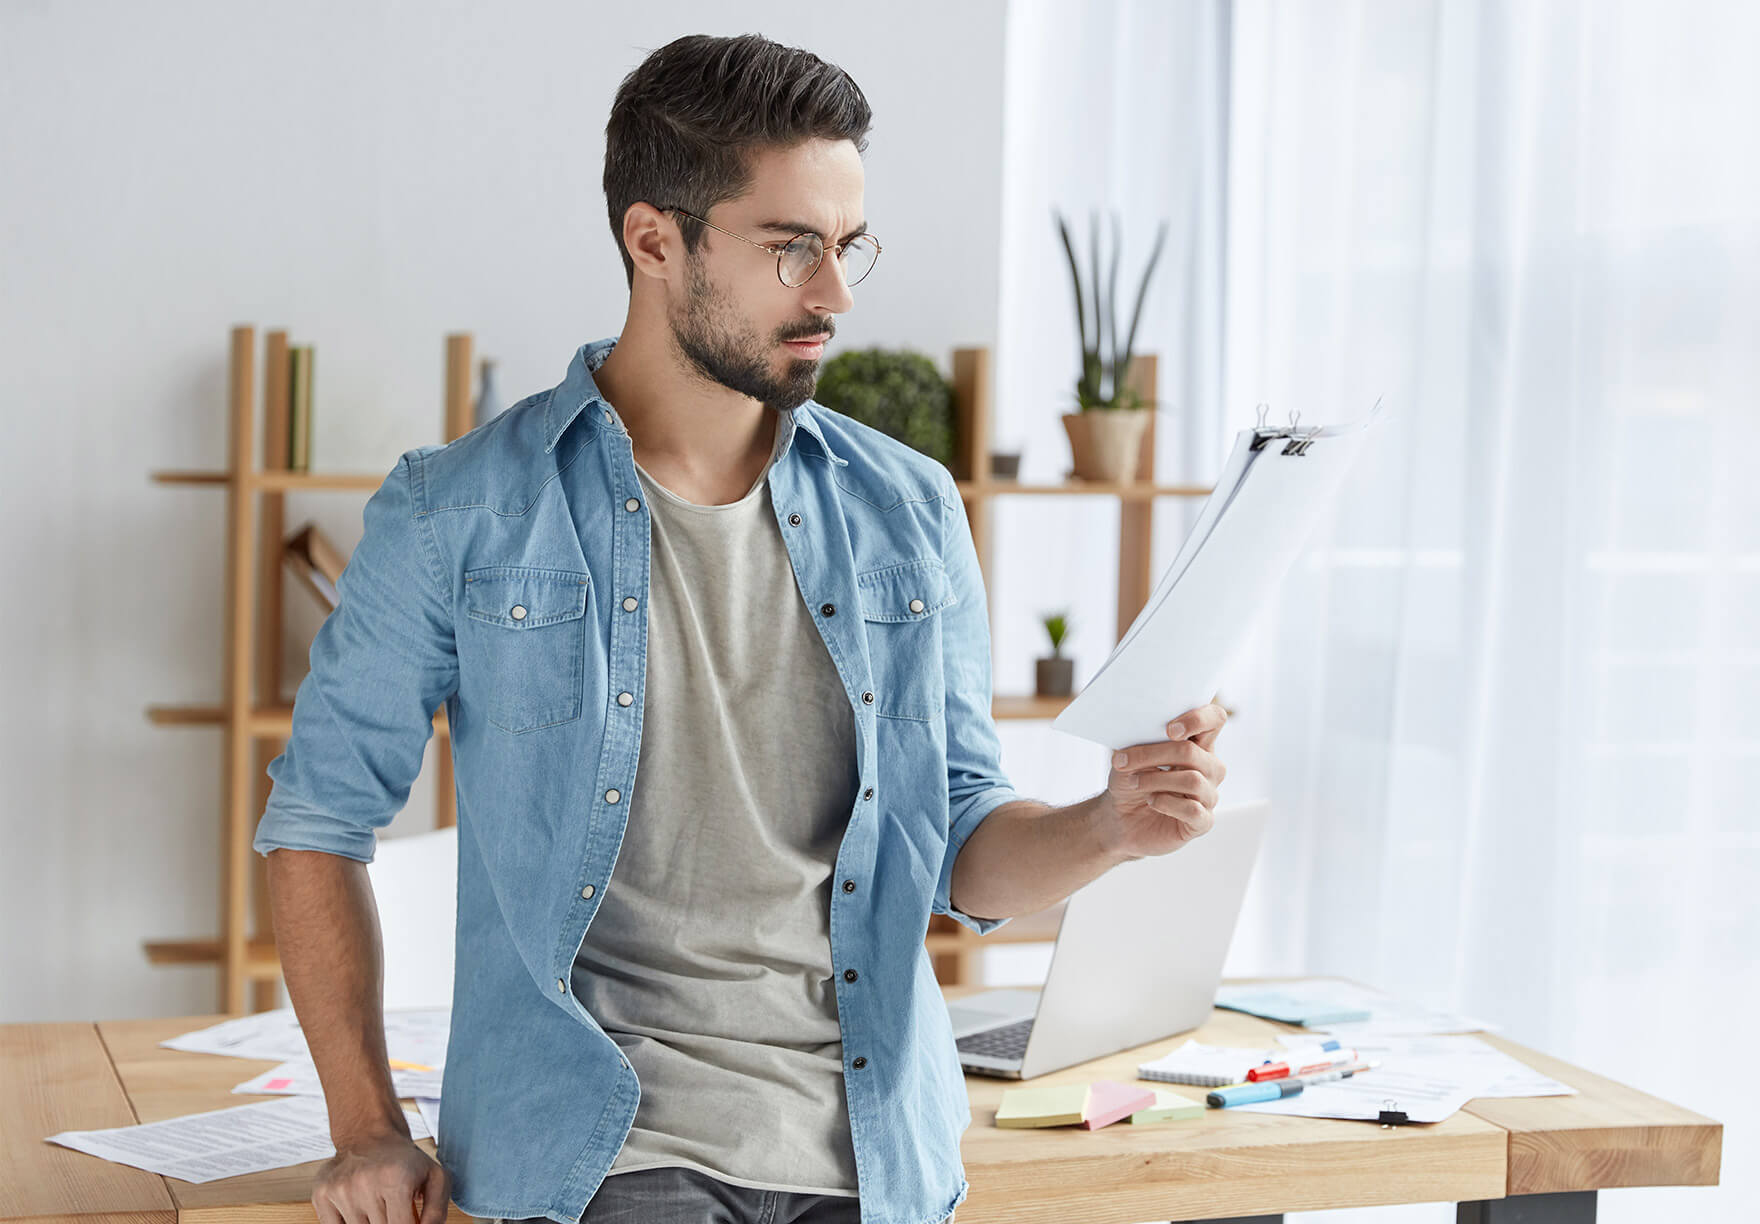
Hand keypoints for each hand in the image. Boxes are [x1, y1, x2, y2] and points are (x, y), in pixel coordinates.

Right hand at [313, 1129, 449, 1223]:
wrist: (369, 1136)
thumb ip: (436, 1211)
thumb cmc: (405, 1161)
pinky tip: (358, 1210)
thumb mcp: (435, 1178)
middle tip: (392, 1210)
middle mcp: (364, 1183)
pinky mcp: (322, 1194)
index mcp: (395, 1179)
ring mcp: (340, 1189)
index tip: (407, 1221)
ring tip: (378, 1207)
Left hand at [1097, 699, 1228, 861]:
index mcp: (1197, 744)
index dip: (1198, 718)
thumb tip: (1142, 724)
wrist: (1119, 818)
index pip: (1214, 719)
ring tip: (1133, 782)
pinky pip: (1193, 810)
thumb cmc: (1129, 781)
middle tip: (1123, 761)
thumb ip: (1141, 737)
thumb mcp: (1129, 754)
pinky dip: (1166, 803)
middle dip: (1153, 755)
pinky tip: (1152, 801)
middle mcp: (1209, 768)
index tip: (1169, 729)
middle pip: (1192, 753)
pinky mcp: (1202, 822)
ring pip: (1192, 781)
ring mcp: (1208, 795)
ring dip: (1155, 779)